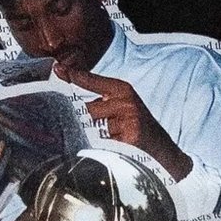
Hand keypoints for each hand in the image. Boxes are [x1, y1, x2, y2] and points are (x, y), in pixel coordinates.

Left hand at [62, 71, 189, 183]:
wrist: (163, 151)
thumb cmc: (138, 127)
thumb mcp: (123, 105)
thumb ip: (101, 97)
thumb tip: (73, 94)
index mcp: (123, 90)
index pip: (92, 80)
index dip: (74, 74)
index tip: (58, 68)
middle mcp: (126, 101)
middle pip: (87, 109)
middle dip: (88, 121)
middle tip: (106, 129)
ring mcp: (128, 120)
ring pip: (94, 128)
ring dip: (98, 137)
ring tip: (117, 139)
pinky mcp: (129, 138)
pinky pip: (103, 144)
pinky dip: (106, 148)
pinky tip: (120, 148)